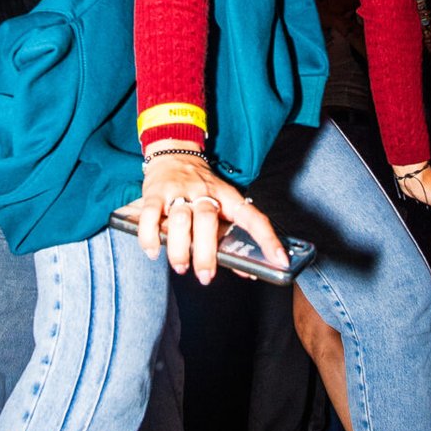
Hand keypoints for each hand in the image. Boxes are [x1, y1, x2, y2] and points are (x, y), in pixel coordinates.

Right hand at [118, 155, 284, 285]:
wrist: (174, 153)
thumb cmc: (201, 189)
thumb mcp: (222, 205)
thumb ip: (231, 236)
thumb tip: (247, 271)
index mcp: (228, 197)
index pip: (253, 218)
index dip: (268, 239)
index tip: (280, 261)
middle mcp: (205, 193)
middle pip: (207, 221)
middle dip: (207, 253)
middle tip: (206, 277)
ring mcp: (179, 191)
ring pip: (180, 220)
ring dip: (180, 249)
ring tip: (181, 266)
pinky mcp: (155, 193)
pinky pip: (150, 216)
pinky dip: (150, 237)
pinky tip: (154, 251)